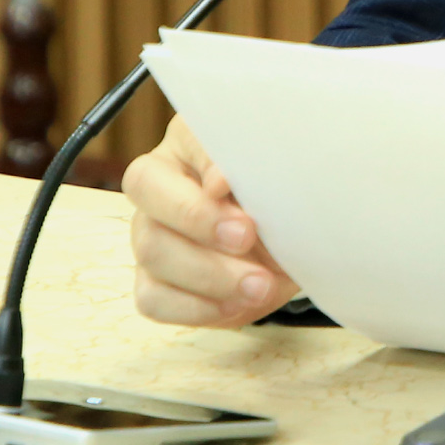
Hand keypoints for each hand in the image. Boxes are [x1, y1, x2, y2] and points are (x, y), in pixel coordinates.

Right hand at [122, 115, 298, 327]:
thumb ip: (259, 169)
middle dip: (199, 220)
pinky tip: (235, 305)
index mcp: (192, 141)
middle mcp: (161, 182)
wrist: (296, 240)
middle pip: (148, 191)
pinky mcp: (152, 280)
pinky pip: (153, 299)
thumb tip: (219, 182)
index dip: (203, 163)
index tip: (230, 184)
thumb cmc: (286, 193)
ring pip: (152, 250)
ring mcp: (149, 232)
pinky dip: (196, 307)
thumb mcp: (285, 173)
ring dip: (208, 273)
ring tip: (258, 284)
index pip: (183, 138)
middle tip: (246, 237)